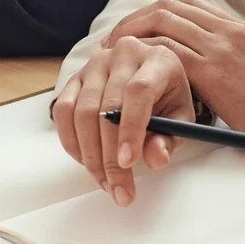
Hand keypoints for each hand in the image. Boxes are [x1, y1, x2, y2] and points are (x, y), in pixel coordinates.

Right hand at [52, 34, 194, 205]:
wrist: (152, 79)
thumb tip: (155, 158)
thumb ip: (170, 139)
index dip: (131, 130)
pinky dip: (72, 141)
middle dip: (110, 156)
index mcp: (157, 60)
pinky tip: (87, 161)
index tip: (129, 163)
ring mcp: (95, 65)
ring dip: (90, 155)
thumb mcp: (180, 119)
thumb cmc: (168, 99)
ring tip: (106, 182)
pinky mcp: (74, 78)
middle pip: (107, 107)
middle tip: (118, 188)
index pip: (138, 92)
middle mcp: (123, 55)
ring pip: (82, 112)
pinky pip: (63, 111)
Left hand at [105, 0, 244, 171]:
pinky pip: (167, 52)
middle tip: (115, 39)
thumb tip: (202, 73)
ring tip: (113, 53)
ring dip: (132, 34)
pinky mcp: (215, 71)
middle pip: (169, 6)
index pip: (188, 4)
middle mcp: (229, 30)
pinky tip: (129, 71)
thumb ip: (231, 63)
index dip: (155, 13)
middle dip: (135, 19)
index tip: (137, 29)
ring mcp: (222, 47)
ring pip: (163, 22)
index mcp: (240, 29)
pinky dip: (143, 56)